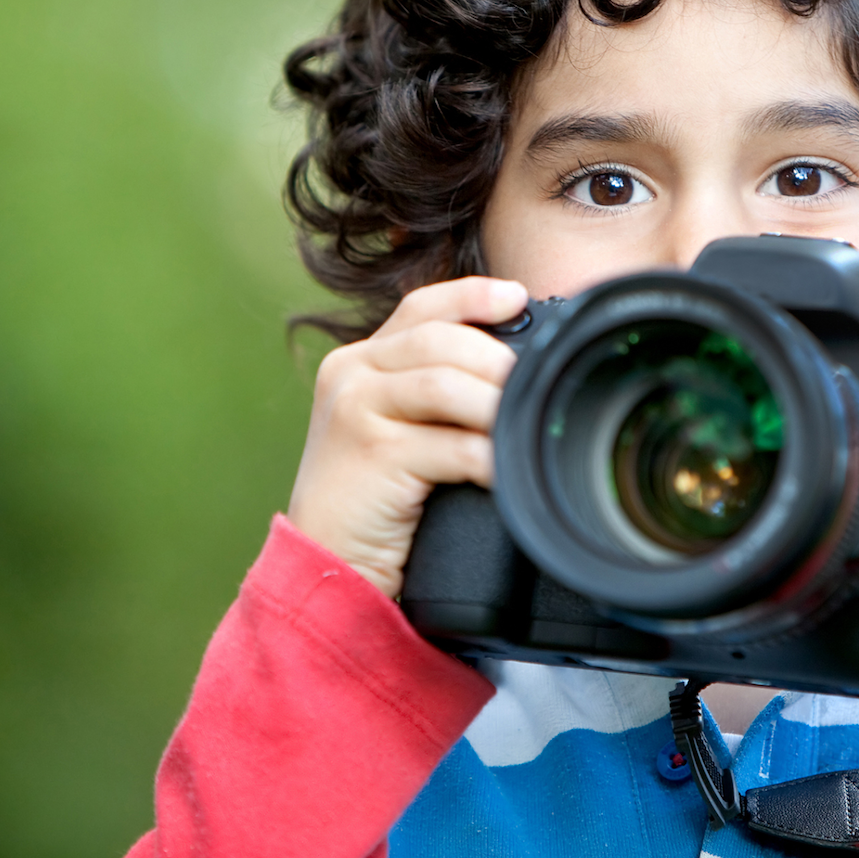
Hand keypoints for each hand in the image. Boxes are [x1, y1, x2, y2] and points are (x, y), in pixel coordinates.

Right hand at [287, 276, 527, 597]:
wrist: (326, 561)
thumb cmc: (371, 499)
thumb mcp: (390, 428)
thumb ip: (428, 393)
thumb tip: (508, 371)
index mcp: (357, 361)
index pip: (420, 308)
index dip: (471, 296)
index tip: (517, 297)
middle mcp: (351, 374)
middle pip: (440, 340)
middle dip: (496, 360)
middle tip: (532, 387)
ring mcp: (356, 410)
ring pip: (446, 384)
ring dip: (495, 405)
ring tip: (523, 426)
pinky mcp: (373, 453)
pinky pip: (452, 446)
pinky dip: (488, 456)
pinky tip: (503, 470)